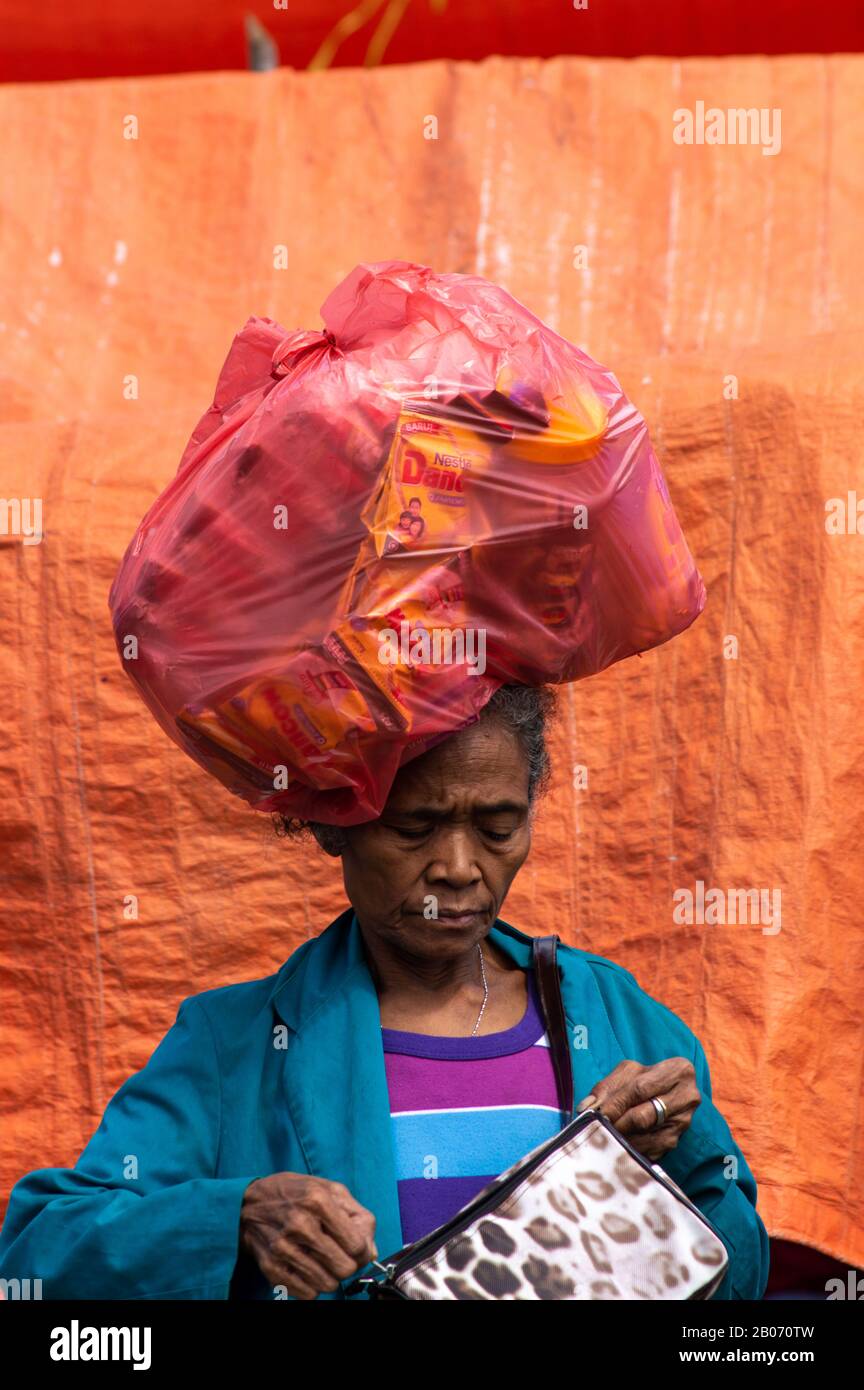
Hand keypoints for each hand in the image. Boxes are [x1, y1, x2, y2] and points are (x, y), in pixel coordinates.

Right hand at [239, 1172, 377, 1299]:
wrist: (247, 1204)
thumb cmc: (294, 1194)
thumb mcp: (329, 1189)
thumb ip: (357, 1216)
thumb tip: (371, 1252)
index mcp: (318, 1201)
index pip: (357, 1245)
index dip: (361, 1248)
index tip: (354, 1245)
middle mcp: (300, 1225)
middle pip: (344, 1268)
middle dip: (347, 1263)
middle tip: (338, 1253)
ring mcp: (283, 1249)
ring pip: (328, 1284)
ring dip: (330, 1275)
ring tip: (320, 1258)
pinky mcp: (272, 1269)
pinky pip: (308, 1294)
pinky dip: (312, 1284)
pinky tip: (306, 1266)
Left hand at [576, 1057, 700, 1161]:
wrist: (667, 1092)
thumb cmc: (645, 1079)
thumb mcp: (627, 1073)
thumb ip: (606, 1087)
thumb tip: (586, 1108)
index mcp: (678, 1070)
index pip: (641, 1089)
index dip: (617, 1103)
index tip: (598, 1113)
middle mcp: (687, 1097)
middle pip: (644, 1116)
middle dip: (617, 1124)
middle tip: (598, 1128)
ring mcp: (683, 1122)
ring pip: (646, 1137)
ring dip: (621, 1140)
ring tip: (603, 1138)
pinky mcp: (676, 1141)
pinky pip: (649, 1151)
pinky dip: (630, 1150)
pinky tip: (616, 1148)